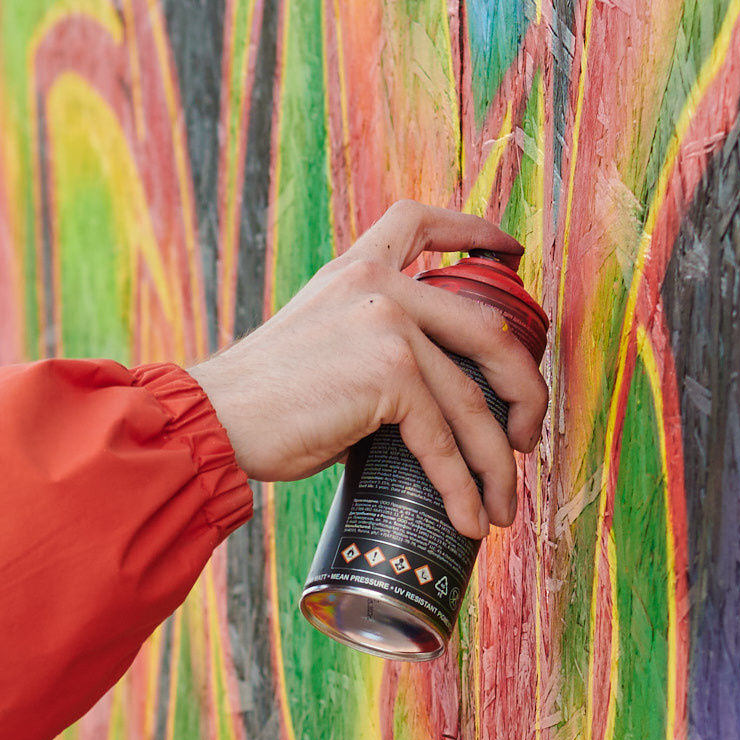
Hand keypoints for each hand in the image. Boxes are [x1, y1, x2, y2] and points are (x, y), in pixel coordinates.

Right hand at [186, 202, 549, 538]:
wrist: (209, 421)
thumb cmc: (255, 403)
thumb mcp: (316, 344)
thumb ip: (369, 347)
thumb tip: (423, 406)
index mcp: (355, 269)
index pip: (422, 223)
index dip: (475, 231)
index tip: (510, 252)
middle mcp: (378, 284)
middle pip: (486, 328)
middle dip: (524, 389)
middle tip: (529, 436)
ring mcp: (388, 325)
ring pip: (471, 399)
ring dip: (495, 463)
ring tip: (502, 505)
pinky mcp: (389, 374)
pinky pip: (442, 440)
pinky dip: (461, 487)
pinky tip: (470, 517)